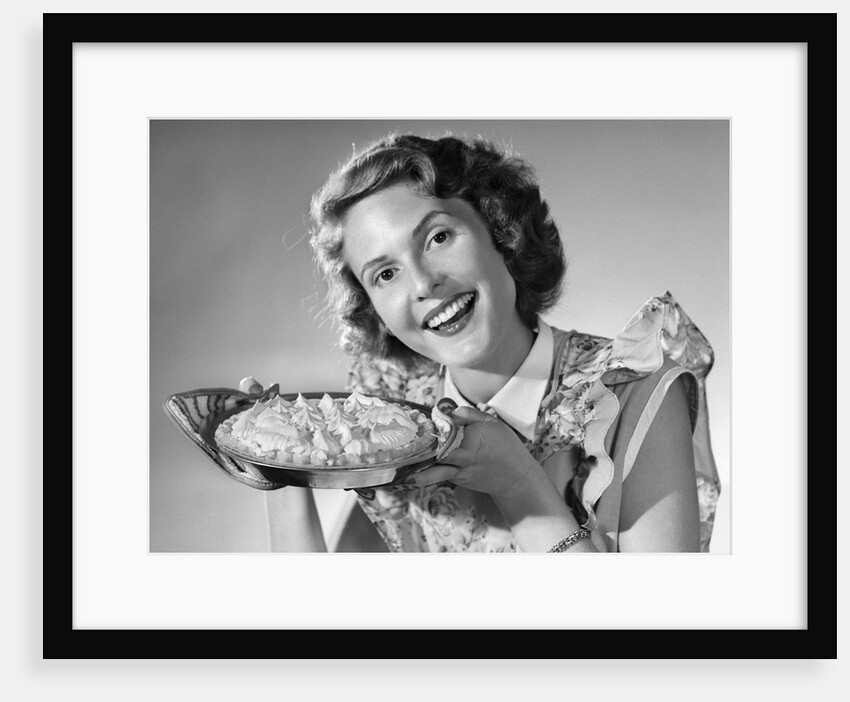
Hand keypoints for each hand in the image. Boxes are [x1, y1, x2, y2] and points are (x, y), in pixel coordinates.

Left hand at [404, 406, 535, 499]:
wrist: (515, 479)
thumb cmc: (505, 447)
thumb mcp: (492, 424)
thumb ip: (469, 414)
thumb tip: (445, 410)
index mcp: (474, 439)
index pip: (450, 430)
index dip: (436, 425)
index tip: (421, 419)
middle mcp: (464, 457)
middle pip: (440, 455)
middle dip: (422, 454)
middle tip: (402, 453)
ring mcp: (459, 472)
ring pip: (436, 473)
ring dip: (419, 474)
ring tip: (401, 476)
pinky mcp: (457, 480)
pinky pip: (439, 475)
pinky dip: (425, 475)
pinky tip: (409, 474)